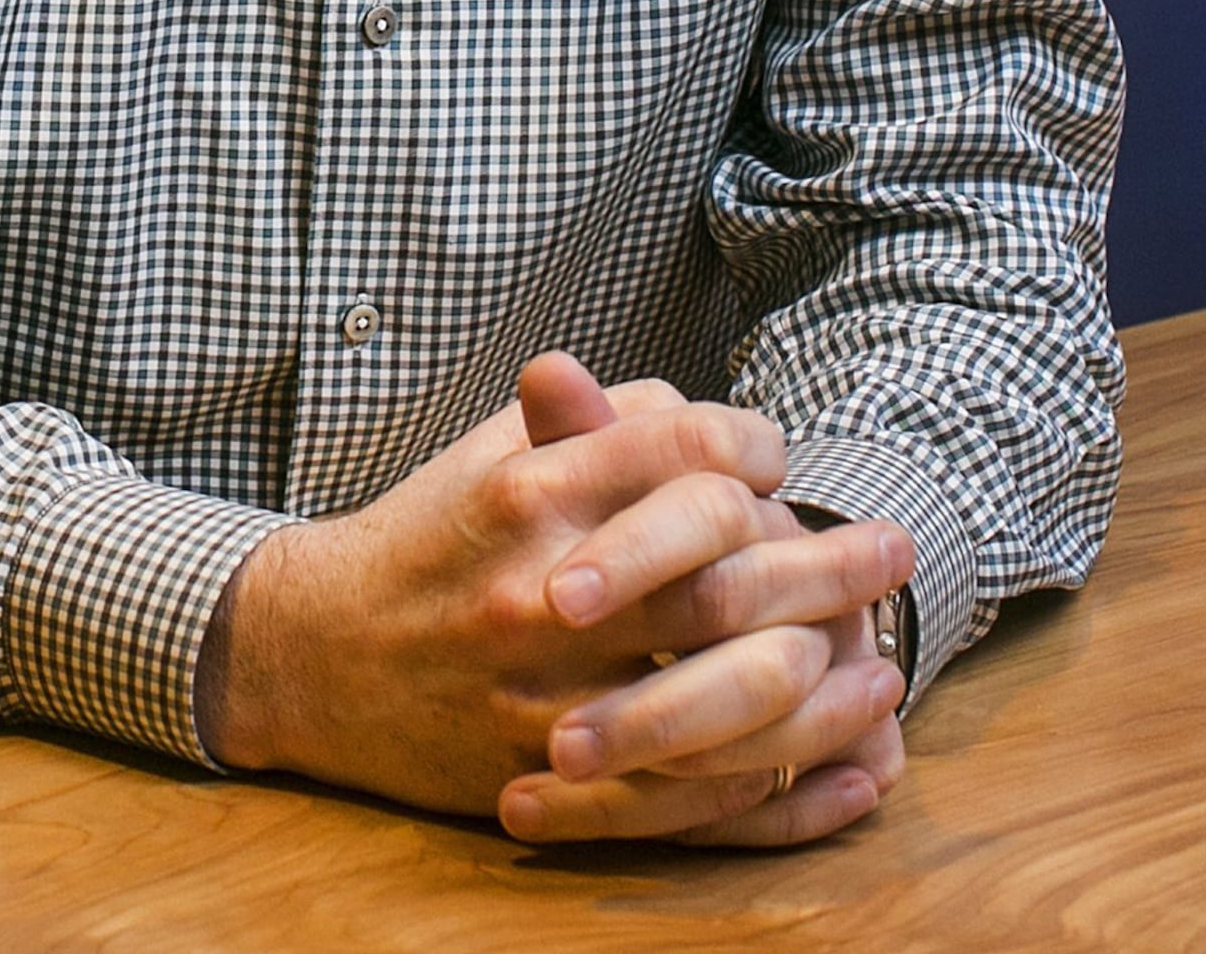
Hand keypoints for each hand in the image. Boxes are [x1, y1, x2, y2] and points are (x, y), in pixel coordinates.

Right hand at [197, 356, 911, 843]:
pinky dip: (776, 784)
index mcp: (532, 494)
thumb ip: (590, 430)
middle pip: (725, 580)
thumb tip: (693, 410)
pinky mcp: (548, 777)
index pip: (686, 455)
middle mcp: (542, 592)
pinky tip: (838, 761)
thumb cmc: (423, 544)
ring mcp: (547, 694)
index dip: (753, 450)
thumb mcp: (490, 461)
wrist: (308, 655)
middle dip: (828, 565)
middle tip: (896, 553)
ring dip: (825, 687)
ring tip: (885, 667)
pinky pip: (688, 794)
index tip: (787, 460)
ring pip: (723, 697)